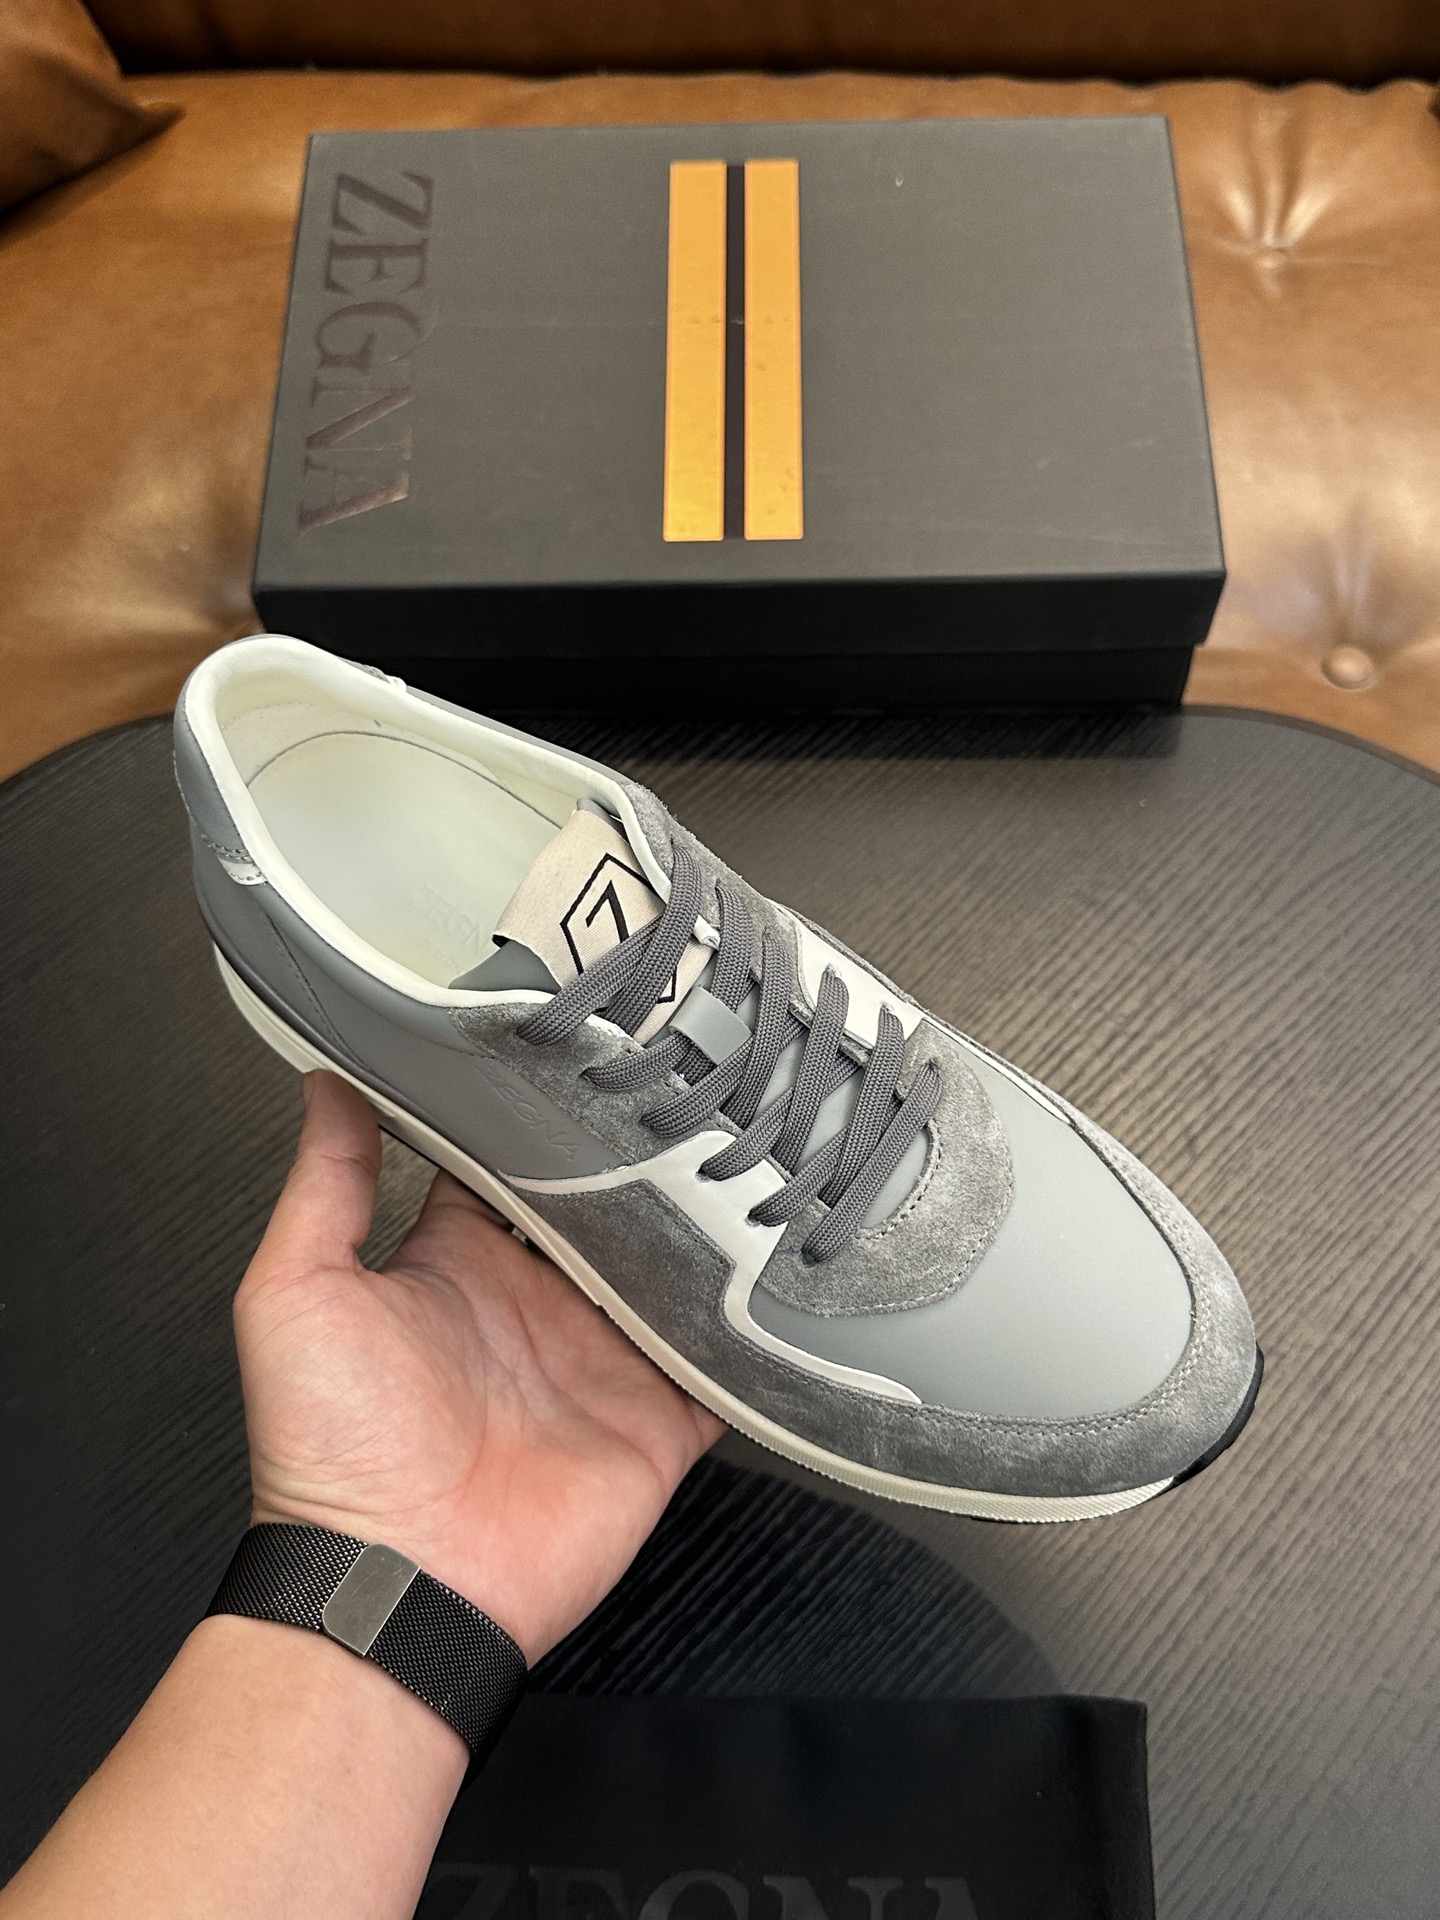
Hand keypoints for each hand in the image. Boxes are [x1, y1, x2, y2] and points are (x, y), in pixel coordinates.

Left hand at [237, 1071, 722, 1663]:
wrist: (398, 1586)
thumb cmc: (331, 1454)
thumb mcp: (296, 1293)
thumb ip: (325, 1185)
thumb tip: (325, 1087)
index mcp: (456, 1267)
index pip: (508, 1170)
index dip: (539, 1118)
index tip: (578, 1058)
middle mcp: (534, 1307)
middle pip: (605, 1212)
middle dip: (641, 1163)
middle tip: (685, 1095)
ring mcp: (599, 1364)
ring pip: (672, 1275)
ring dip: (705, 1233)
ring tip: (748, 1162)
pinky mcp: (655, 1423)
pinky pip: (720, 1367)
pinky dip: (751, 1332)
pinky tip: (779, 1278)